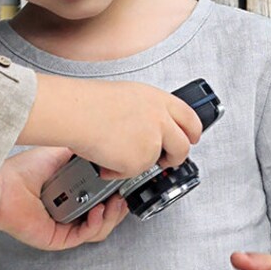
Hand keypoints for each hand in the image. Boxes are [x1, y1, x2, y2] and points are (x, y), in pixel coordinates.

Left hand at [0, 147, 130, 250]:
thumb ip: (84, 151)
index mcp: (73, 192)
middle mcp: (71, 210)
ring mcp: (66, 226)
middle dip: (120, 206)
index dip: (119, 192)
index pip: (104, 197)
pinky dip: (95, 224)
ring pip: (100, 228)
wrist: (3, 186)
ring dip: (111, 216)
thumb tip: (104, 143)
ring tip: (113, 202)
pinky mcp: (60, 239)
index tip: (129, 182)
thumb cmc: (25, 170)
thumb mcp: (61, 153)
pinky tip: (97, 211)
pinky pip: (85, 236)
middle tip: (125, 193)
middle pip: (107, 215)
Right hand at [23, 74, 202, 178]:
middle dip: (176, 157)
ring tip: (116, 152)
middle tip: (167, 160)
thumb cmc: (91, 102)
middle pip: (183, 146)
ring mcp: (153, 142)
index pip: (190, 118)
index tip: (191, 138)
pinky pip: (132, 173)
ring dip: (138, 162)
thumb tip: (152, 128)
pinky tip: (105, 157)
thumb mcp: (130, 96)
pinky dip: (118, 171)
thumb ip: (148, 112)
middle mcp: (161, 120)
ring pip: (154, 161)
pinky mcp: (139, 162)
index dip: (193, 132)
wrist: (77, 113)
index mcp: (159, 100)